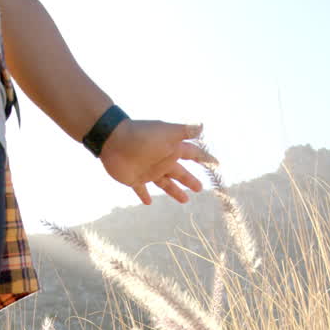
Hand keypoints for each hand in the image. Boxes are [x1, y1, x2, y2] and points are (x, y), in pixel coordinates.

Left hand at [99, 119, 217, 204]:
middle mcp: (162, 160)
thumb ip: (184, 131)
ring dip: (175, 191)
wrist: (114, 140)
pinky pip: (141, 190)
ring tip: (185, 200)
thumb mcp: (167, 132)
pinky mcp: (134, 179)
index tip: (215, 163)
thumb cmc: (143, 135)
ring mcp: (148, 170)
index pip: (192, 154)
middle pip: (180, 172)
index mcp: (171, 149)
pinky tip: (148, 203)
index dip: (204, 158)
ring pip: (165, 183)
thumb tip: (203, 126)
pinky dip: (144, 195)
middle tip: (201, 188)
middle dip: (190, 180)